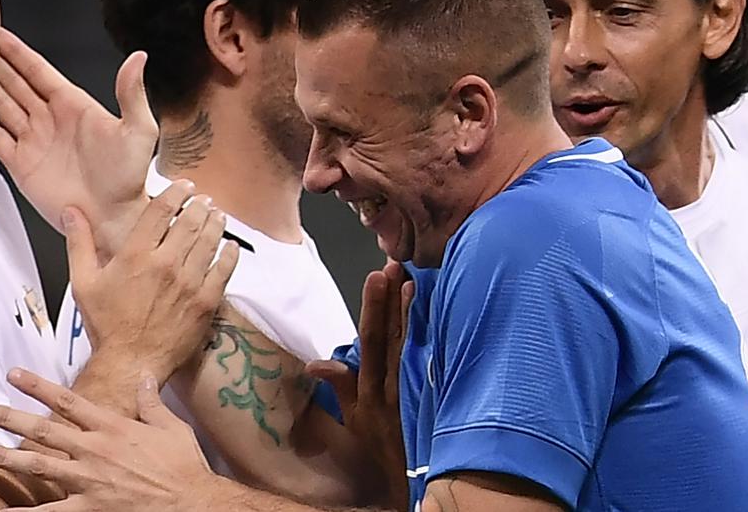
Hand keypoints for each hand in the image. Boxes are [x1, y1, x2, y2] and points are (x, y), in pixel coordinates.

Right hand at [0, 28, 156, 259]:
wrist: (114, 219)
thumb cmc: (130, 179)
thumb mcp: (138, 131)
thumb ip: (132, 93)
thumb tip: (139, 57)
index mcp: (74, 105)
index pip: (37, 71)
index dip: (17, 52)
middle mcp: (50, 119)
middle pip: (14, 84)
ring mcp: (33, 141)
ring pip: (1, 107)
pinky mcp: (21, 165)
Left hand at [0, 368, 222, 511]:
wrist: (191, 502)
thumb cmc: (183, 465)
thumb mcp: (171, 426)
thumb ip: (151, 402)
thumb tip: (145, 376)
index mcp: (112, 427)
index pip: (67, 400)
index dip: (37, 386)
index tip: (12, 374)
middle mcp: (94, 450)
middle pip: (43, 429)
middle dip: (8, 417)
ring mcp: (88, 480)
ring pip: (37, 465)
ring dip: (4, 456)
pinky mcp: (89, 508)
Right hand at [66, 180, 238, 383]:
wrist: (131, 365)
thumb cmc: (108, 327)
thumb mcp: (83, 282)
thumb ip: (79, 243)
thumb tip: (72, 213)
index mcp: (136, 256)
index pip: (161, 211)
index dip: (176, 193)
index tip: (184, 187)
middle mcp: (165, 265)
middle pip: (190, 221)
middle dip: (200, 205)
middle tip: (204, 199)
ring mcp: (189, 283)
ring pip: (209, 241)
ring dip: (215, 223)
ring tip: (217, 214)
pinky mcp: (206, 302)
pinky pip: (224, 270)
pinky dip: (230, 254)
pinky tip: (231, 246)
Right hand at [306, 261, 413, 510]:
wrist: (405, 483)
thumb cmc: (378, 447)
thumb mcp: (352, 419)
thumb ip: (340, 386)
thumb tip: (315, 363)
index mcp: (369, 389)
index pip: (370, 340)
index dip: (373, 308)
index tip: (376, 276)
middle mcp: (389, 386)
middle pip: (389, 336)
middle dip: (390, 299)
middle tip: (394, 264)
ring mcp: (409, 392)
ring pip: (409, 345)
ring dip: (409, 311)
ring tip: (412, 280)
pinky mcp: (425, 398)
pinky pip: (427, 362)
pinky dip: (428, 337)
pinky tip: (432, 315)